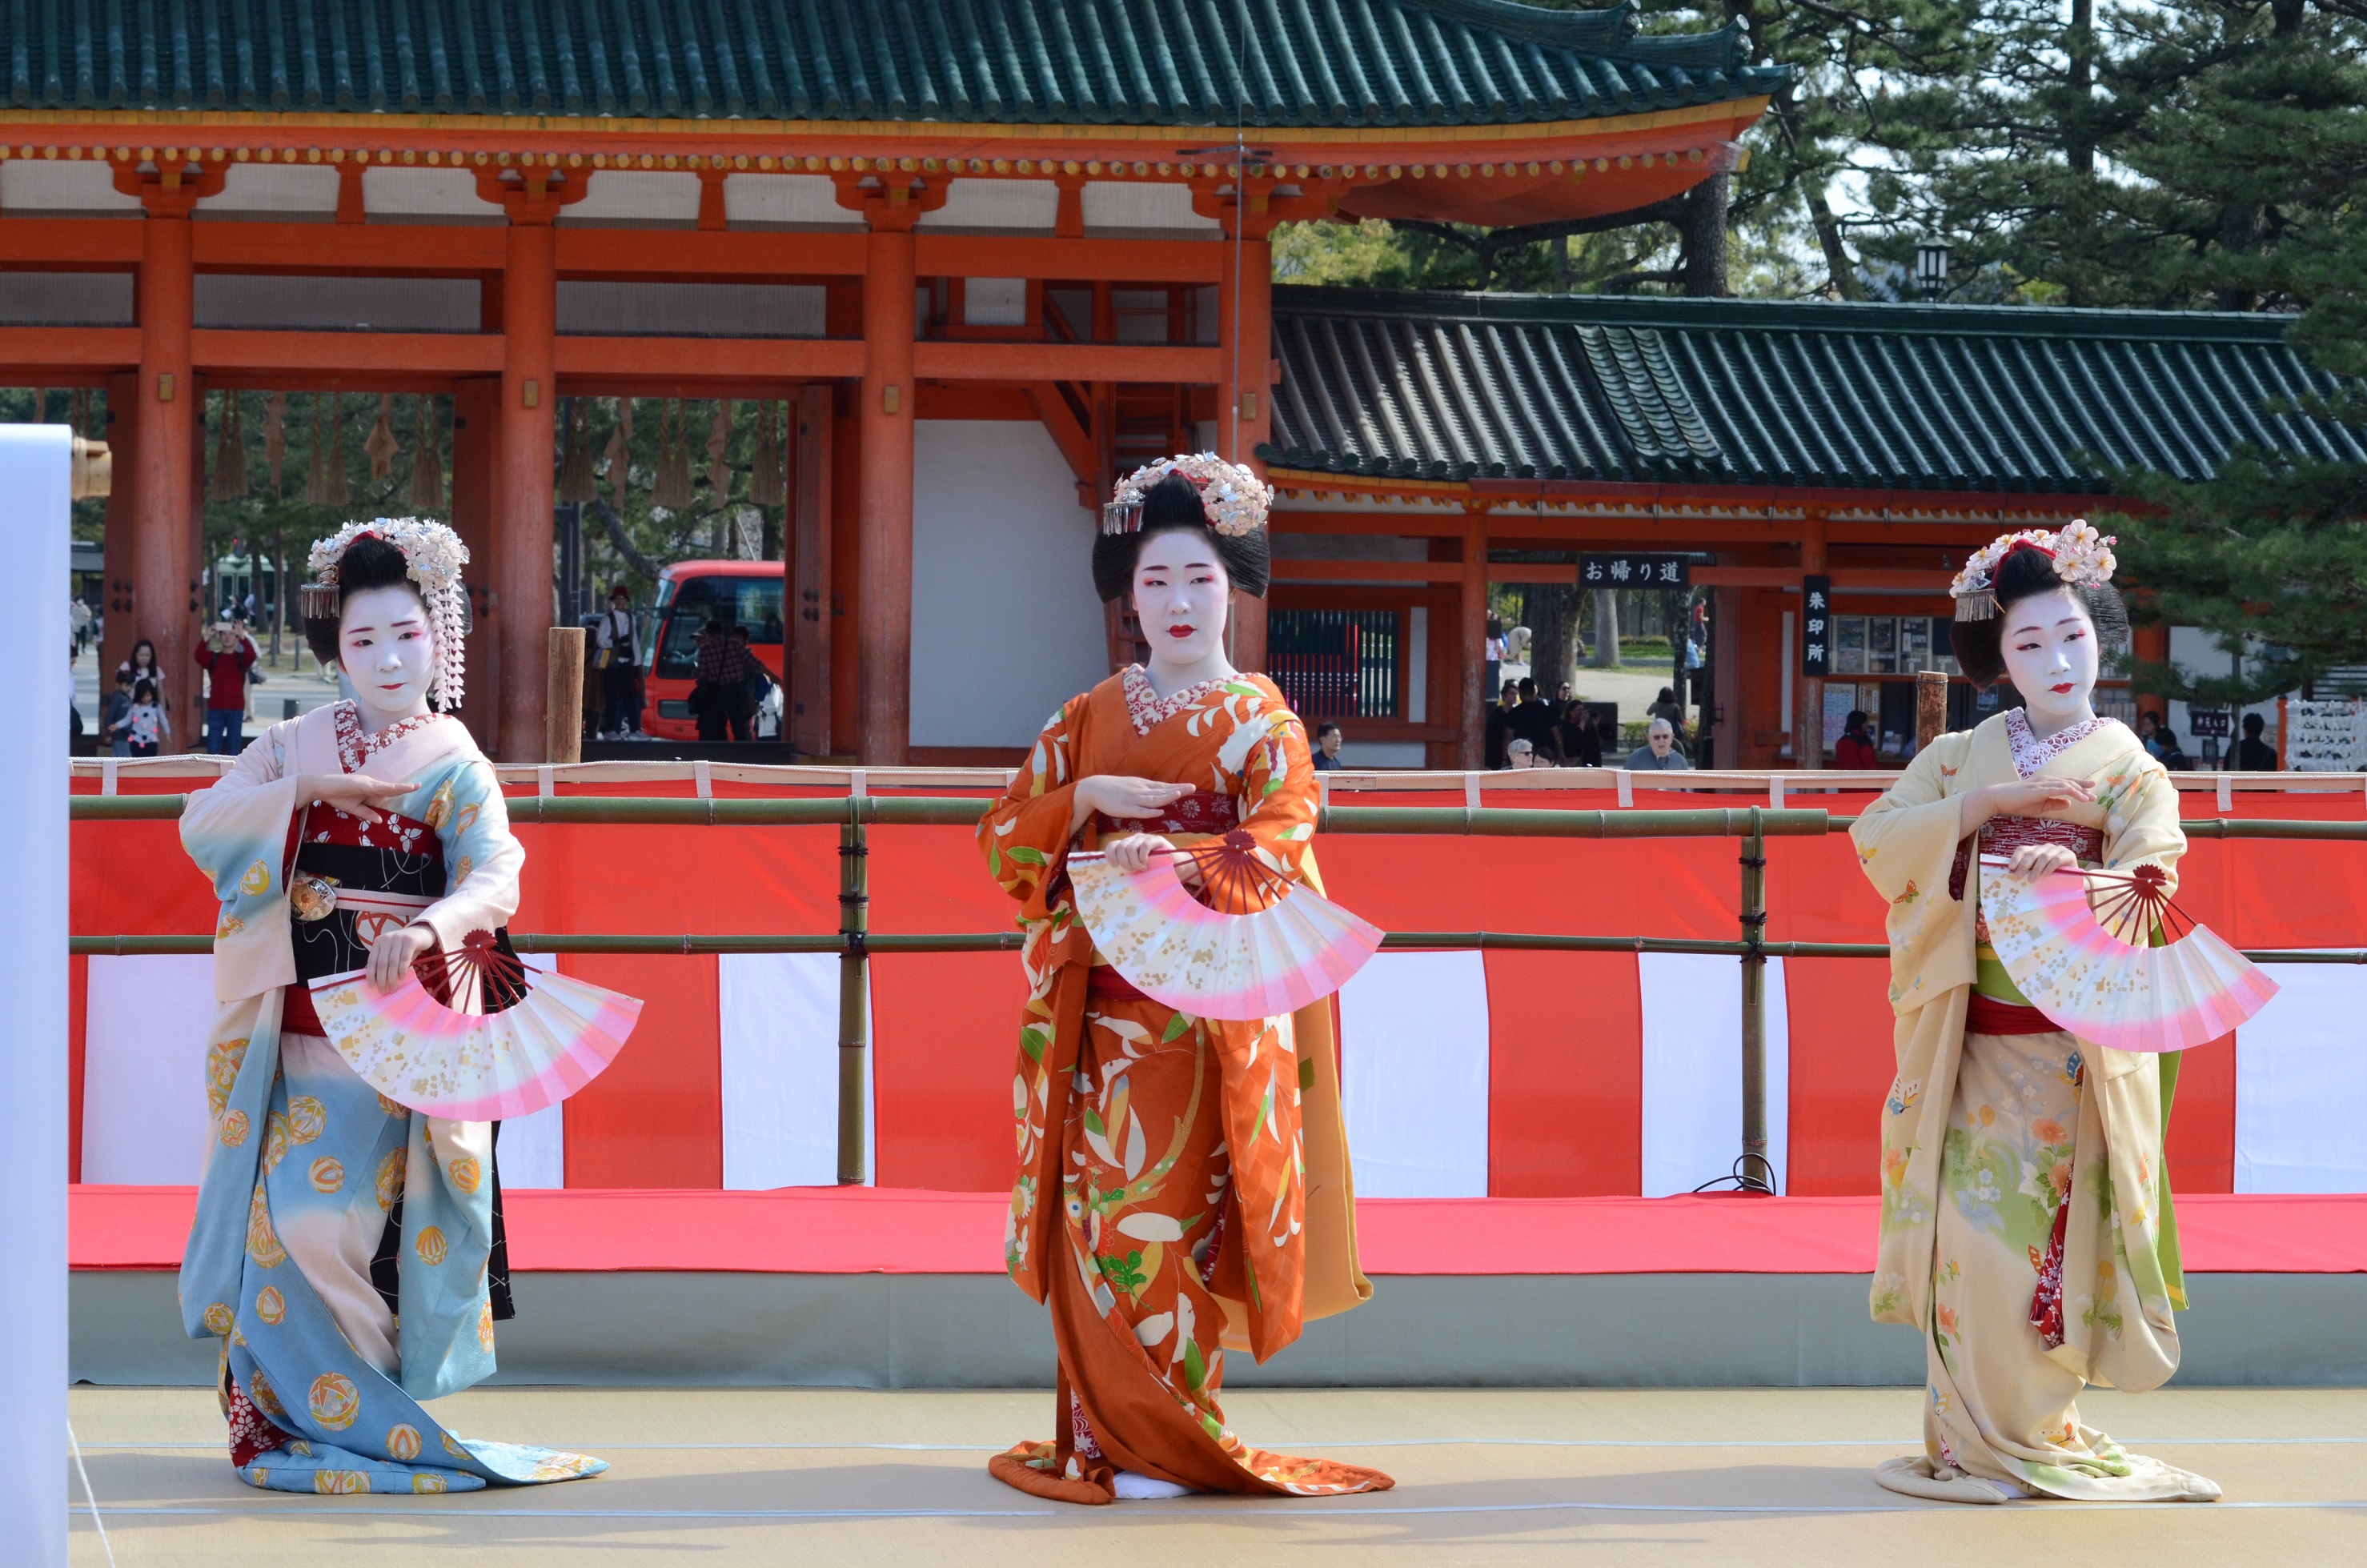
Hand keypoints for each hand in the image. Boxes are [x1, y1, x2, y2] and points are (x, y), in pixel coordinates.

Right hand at [296, 772, 419, 825]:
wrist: (320, 787)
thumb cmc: (336, 796)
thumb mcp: (354, 809)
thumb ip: (367, 813)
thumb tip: (380, 820)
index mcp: (369, 789)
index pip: (388, 791)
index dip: (401, 790)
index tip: (414, 788)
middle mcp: (369, 783)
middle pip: (390, 787)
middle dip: (404, 787)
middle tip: (419, 786)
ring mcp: (364, 782)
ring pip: (385, 786)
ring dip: (398, 787)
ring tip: (411, 787)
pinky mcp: (358, 783)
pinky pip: (372, 786)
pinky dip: (382, 788)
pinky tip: (391, 789)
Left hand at [367, 924, 435, 991]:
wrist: (421, 932)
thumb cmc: (404, 946)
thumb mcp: (392, 951)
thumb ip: (384, 961)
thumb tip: (376, 979)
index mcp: (378, 942)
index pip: (372, 960)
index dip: (371, 975)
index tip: (372, 986)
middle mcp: (387, 939)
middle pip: (382, 963)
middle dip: (382, 979)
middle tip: (384, 991)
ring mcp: (398, 938)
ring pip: (393, 963)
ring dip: (392, 978)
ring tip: (393, 988)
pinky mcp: (410, 941)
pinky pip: (404, 959)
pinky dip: (402, 970)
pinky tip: (402, 978)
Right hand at [1071, 774, 1192, 835]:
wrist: (1095, 788)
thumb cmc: (1115, 789)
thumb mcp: (1133, 786)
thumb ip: (1146, 790)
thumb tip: (1160, 793)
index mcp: (1143, 785)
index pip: (1164, 786)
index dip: (1178, 786)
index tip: (1191, 786)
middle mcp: (1140, 790)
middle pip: (1162, 791)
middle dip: (1177, 789)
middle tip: (1193, 788)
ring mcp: (1133, 799)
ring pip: (1152, 799)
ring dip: (1165, 797)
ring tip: (1178, 795)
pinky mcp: (1125, 808)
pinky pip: (1139, 811)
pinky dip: (1150, 811)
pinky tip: (1159, 812)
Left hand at [1099, 833, 1170, 873]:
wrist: (1174, 864)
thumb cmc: (1154, 867)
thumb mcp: (1137, 866)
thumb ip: (1127, 863)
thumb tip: (1114, 868)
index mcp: (1128, 844)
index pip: (1112, 845)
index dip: (1110, 855)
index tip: (1115, 866)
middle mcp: (1134, 839)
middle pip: (1121, 848)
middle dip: (1125, 862)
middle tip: (1134, 870)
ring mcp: (1145, 838)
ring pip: (1131, 848)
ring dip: (1134, 861)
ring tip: (1142, 868)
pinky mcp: (1156, 840)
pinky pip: (1144, 846)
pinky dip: (1143, 857)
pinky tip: (1147, 862)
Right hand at [1960, 776, 2094, 836]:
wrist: (1998, 798)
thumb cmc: (2016, 802)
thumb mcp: (2039, 805)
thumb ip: (2054, 803)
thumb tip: (2068, 803)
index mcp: (2046, 784)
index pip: (2066, 783)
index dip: (2080, 786)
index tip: (2091, 790)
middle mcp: (2046, 781)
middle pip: (2069, 782)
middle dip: (2083, 787)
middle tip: (2095, 792)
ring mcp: (2042, 784)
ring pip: (2066, 785)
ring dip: (2079, 791)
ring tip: (2089, 798)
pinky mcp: (2038, 789)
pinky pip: (2057, 788)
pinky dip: (2068, 791)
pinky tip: (2076, 795)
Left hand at [2003, 844, 2078, 882]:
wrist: (2074, 879)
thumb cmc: (2053, 876)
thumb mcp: (2038, 872)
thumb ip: (2028, 870)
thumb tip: (2012, 875)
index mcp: (2036, 850)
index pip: (2023, 849)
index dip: (2016, 857)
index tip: (2011, 867)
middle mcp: (2046, 847)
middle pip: (2032, 854)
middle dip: (2024, 865)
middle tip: (2019, 876)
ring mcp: (2058, 850)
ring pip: (2044, 856)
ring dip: (2036, 869)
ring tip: (2031, 880)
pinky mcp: (2068, 855)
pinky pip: (2056, 860)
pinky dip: (2049, 868)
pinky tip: (2044, 875)